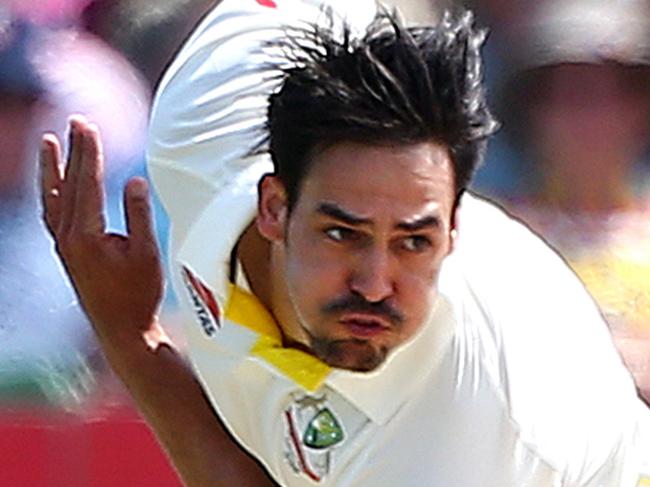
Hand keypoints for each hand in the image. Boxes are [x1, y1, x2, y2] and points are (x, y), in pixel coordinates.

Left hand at [40, 116, 163, 346]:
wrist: (122, 331)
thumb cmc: (138, 294)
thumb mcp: (146, 253)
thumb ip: (138, 214)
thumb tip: (133, 180)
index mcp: (86, 235)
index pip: (87, 182)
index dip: (89, 152)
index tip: (88, 124)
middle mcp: (67, 237)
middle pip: (68, 183)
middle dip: (73, 151)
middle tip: (75, 121)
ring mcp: (63, 246)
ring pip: (53, 197)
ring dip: (53, 168)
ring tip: (48, 142)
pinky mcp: (66, 253)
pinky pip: (53, 213)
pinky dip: (53, 191)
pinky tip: (56, 183)